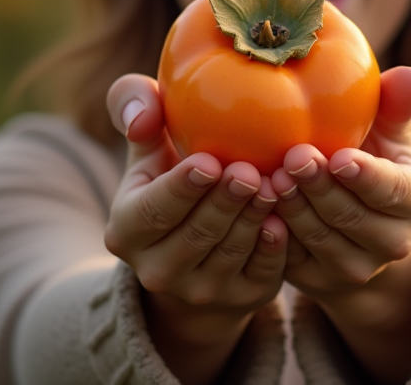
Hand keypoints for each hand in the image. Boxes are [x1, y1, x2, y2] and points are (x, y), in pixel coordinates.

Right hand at [103, 73, 287, 319]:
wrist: (194, 252)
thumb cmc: (171, 179)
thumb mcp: (148, 148)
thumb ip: (135, 109)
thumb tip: (140, 115)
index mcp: (126, 231)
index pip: (153, 211)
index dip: (182, 188)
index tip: (209, 162)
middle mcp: (156, 270)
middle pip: (196, 234)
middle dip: (225, 201)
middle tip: (250, 171)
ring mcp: (199, 291)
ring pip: (232, 253)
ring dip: (255, 217)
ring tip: (275, 183)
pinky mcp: (241, 300)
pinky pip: (262, 272)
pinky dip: (275, 245)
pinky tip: (285, 217)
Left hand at [270, 66, 410, 300]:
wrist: (358, 231)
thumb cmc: (371, 161)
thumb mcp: (389, 135)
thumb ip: (396, 106)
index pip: (394, 190)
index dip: (366, 177)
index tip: (339, 157)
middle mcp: (395, 241)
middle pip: (352, 217)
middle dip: (320, 188)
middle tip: (292, 156)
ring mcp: (357, 266)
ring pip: (320, 239)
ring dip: (293, 209)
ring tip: (269, 177)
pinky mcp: (319, 280)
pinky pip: (292, 260)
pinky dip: (273, 234)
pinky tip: (255, 206)